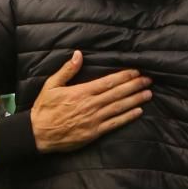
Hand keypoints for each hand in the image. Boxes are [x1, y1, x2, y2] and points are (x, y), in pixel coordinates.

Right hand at [30, 51, 151, 152]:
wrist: (38, 134)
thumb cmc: (44, 109)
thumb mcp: (51, 85)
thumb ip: (67, 70)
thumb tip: (79, 54)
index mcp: (82, 92)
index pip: (108, 82)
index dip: (124, 76)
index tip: (136, 71)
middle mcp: (91, 105)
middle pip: (117, 93)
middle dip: (134, 86)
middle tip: (148, 80)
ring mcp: (94, 120)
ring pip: (119, 107)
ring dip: (135, 100)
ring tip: (148, 93)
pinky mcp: (94, 133)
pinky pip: (114, 124)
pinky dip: (127, 117)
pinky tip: (138, 111)